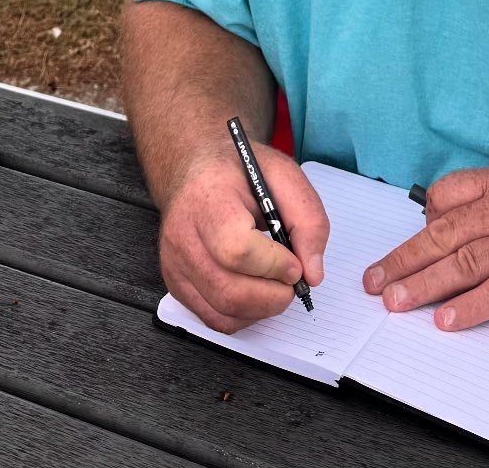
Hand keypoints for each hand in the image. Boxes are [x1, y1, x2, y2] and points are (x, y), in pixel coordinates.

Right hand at [159, 142, 329, 333]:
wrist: (193, 169)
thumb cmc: (237, 171)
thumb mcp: (283, 175)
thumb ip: (307, 219)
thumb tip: (312, 273)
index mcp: (208, 199)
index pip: (237, 250)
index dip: (274, 264)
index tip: (295, 262)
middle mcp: (183, 235)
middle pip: (229, 291)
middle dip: (274, 295)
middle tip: (292, 279)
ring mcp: (175, 264)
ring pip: (223, 312)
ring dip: (262, 308)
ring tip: (276, 284)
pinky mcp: (176, 284)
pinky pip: (214, 319)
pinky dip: (244, 315)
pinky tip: (256, 292)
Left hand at [362, 156, 488, 330]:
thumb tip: (469, 206)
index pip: (447, 194)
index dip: (422, 220)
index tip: (405, 240)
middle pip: (444, 233)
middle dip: (404, 258)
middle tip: (375, 280)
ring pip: (463, 263)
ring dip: (424, 285)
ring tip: (396, 303)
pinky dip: (471, 307)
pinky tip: (448, 321)